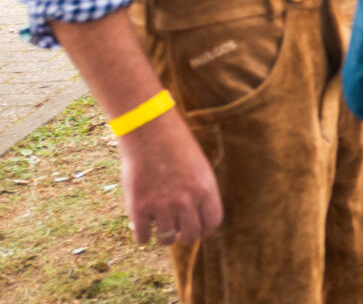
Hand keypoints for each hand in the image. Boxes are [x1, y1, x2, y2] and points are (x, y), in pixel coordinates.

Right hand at [120, 109, 222, 247]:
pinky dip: (143, 237)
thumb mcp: (200, 168)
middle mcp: (186, 202)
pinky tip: (144, 229)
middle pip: (191, 236)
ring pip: (166, 240)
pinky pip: (143, 237)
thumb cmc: (177, 149)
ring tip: (160, 227)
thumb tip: (197, 218)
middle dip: (184, 235)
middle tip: (178, 230)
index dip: (204, 229)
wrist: (150, 134)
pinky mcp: (139, 208)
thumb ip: (200, 193)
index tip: (197, 227)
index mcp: (206, 190)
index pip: (212, 224)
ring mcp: (162, 206)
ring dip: (164, 237)